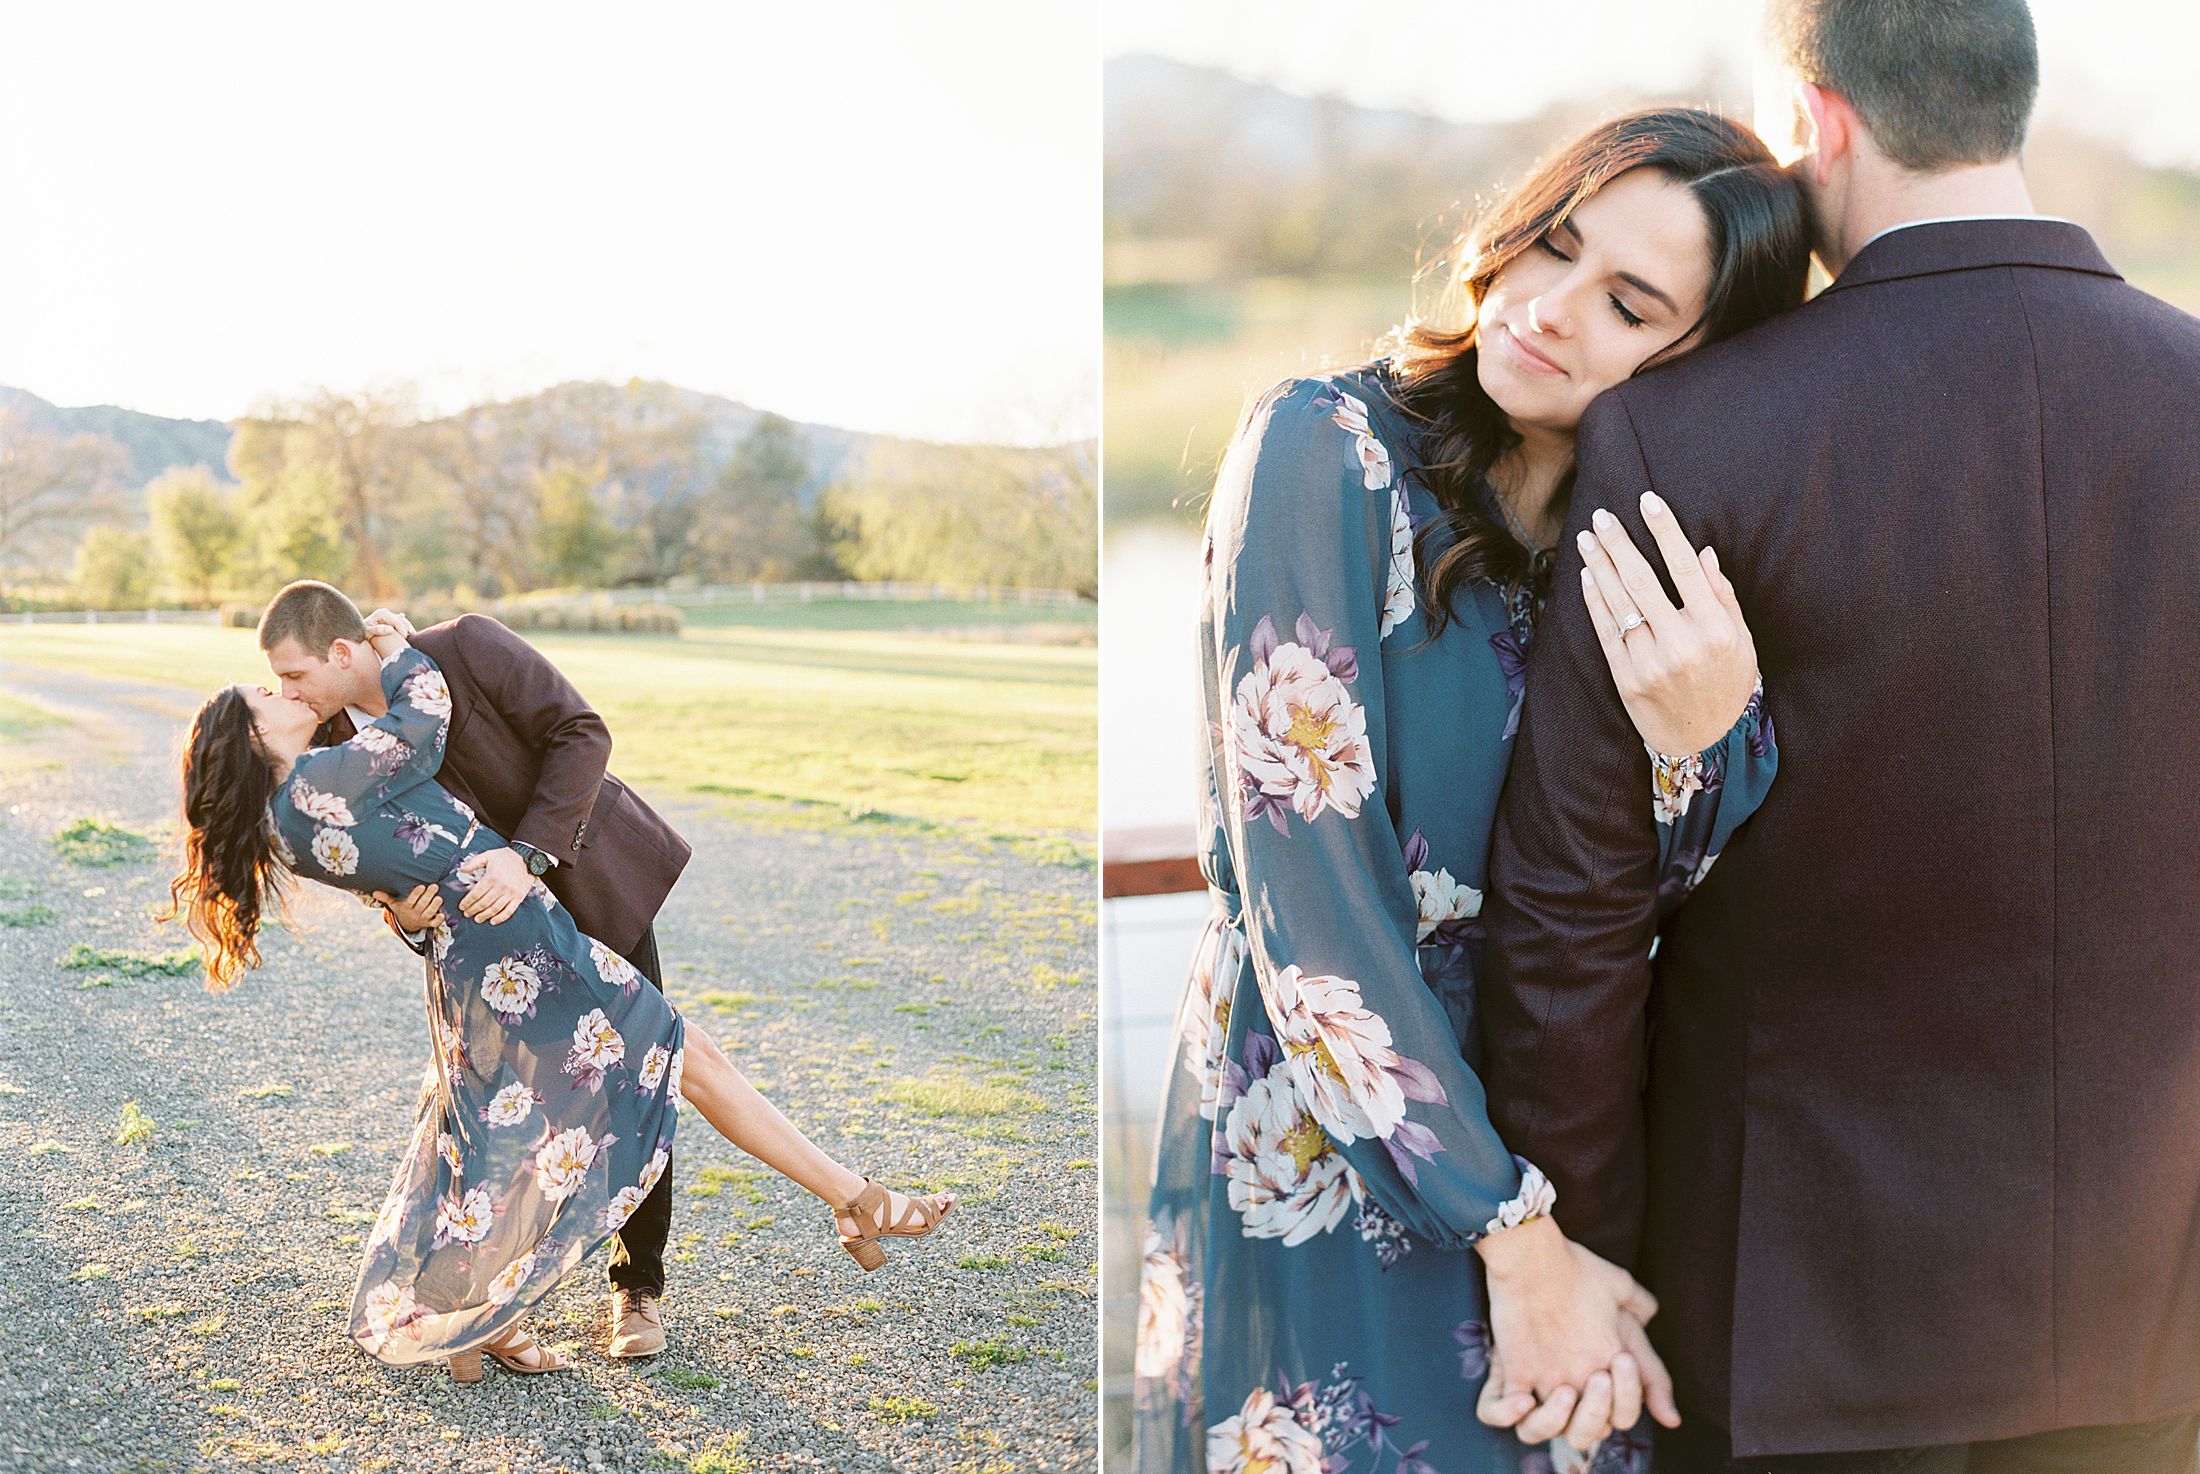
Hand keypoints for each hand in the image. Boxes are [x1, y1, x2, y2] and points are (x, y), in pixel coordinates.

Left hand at [361, 607, 414, 660]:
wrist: (358, 633)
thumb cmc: (362, 634)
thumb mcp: (367, 633)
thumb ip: (377, 630)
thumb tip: (391, 630)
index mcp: (381, 613)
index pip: (397, 621)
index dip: (402, 630)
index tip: (404, 639)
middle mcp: (386, 612)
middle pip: (402, 620)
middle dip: (407, 629)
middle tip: (409, 640)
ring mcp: (389, 615)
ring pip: (404, 621)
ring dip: (408, 629)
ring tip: (411, 638)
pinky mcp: (391, 619)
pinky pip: (402, 623)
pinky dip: (406, 628)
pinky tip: (410, 635)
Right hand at [374, 882, 443, 932]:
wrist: (407, 925)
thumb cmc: (402, 909)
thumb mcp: (394, 904)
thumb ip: (386, 898)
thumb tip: (375, 892)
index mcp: (407, 907)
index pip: (411, 900)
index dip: (416, 894)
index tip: (421, 886)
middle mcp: (415, 913)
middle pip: (422, 905)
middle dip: (428, 896)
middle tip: (435, 886)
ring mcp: (423, 918)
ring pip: (429, 913)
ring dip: (434, 906)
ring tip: (439, 898)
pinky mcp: (429, 923)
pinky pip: (434, 923)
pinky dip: (439, 920)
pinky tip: (443, 914)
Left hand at [456, 848, 529, 925]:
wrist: (527, 858)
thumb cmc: (506, 857)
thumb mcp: (488, 855)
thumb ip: (474, 862)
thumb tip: (461, 869)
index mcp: (492, 877)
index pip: (476, 894)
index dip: (467, 902)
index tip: (462, 906)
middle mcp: (501, 887)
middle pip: (483, 903)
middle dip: (473, 910)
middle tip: (467, 914)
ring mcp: (511, 893)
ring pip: (494, 909)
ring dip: (484, 916)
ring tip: (477, 919)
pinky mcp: (519, 897)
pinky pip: (509, 911)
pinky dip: (500, 918)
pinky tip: (493, 921)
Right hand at [1474, 1218, 1675, 1442]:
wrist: (1530, 1255)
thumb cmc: (1575, 1265)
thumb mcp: (1619, 1281)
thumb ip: (1641, 1303)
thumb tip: (1651, 1313)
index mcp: (1612, 1358)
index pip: (1627, 1411)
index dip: (1620, 1405)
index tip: (1606, 1379)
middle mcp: (1584, 1376)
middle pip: (1595, 1428)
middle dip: (1593, 1416)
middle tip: (1580, 1390)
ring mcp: (1549, 1378)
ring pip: (1555, 1428)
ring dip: (1557, 1419)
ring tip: (1554, 1394)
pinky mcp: (1517, 1371)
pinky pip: (1509, 1412)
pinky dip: (1513, 1412)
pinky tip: (1521, 1398)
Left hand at [1577, 492, 1758, 756]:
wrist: (1706, 742)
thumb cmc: (1728, 684)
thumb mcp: (1741, 642)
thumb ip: (1723, 597)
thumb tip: (1704, 552)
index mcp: (1715, 629)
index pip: (1686, 568)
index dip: (1665, 531)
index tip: (1648, 501)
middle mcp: (1681, 644)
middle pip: (1642, 581)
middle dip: (1618, 544)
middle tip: (1601, 516)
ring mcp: (1650, 663)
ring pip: (1618, 603)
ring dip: (1599, 566)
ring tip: (1586, 538)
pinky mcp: (1626, 679)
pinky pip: (1605, 631)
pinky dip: (1594, 601)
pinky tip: (1588, 576)